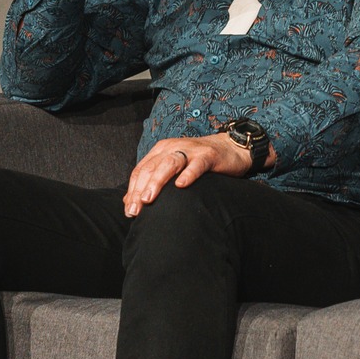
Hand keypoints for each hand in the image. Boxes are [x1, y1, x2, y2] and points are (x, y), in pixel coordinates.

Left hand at [122, 132, 253, 216]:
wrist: (230, 147)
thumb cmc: (199, 162)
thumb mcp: (174, 169)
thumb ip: (154, 181)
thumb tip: (130, 202)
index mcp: (161, 151)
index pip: (141, 170)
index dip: (132, 190)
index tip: (129, 211)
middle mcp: (172, 148)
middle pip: (151, 168)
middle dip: (140, 190)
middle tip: (135, 210)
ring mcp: (190, 151)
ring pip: (168, 165)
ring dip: (156, 182)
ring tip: (148, 199)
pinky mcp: (207, 156)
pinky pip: (196, 165)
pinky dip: (188, 174)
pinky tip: (181, 185)